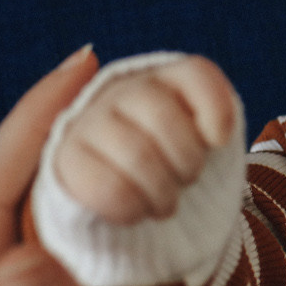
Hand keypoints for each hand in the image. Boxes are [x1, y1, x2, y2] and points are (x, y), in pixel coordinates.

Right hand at [54, 55, 237, 223]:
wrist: (121, 197)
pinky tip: (138, 211)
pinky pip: (110, 188)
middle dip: (187, 160)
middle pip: (163, 116)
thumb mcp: (200, 141)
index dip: (216, 107)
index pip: (196, 74)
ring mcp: (88, 122)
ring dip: (163, 191)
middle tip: (188, 179)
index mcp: (162, 79)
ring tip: (165, 202)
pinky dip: (134, 208)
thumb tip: (218, 134)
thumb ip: (215, 120)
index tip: (220, 141)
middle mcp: (119, 91)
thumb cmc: (170, 165)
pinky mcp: (66, 159)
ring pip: (138, 154)